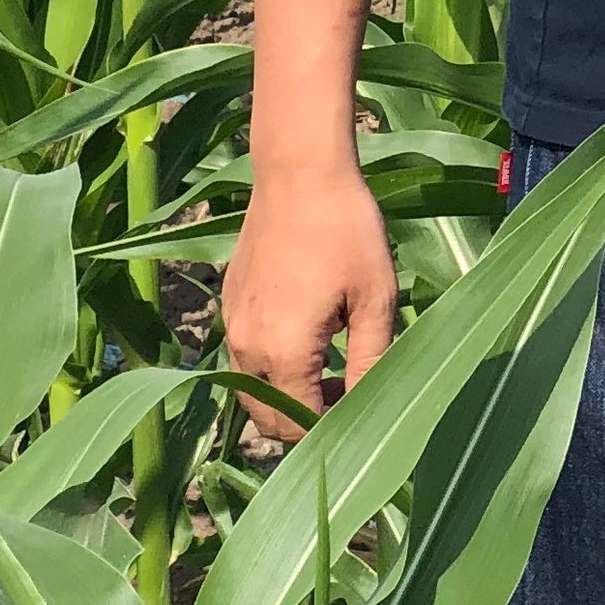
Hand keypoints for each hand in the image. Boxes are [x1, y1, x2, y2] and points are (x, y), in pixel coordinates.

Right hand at [220, 166, 399, 438]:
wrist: (299, 175)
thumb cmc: (347, 231)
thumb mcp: (376, 298)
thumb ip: (371, 359)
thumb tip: (374, 405)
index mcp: (282, 353)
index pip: (296, 424)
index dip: (330, 430)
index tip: (362, 413)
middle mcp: (245, 348)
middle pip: (266, 416)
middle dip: (304, 418)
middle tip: (348, 396)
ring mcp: (231, 325)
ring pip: (252, 388)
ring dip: (286, 393)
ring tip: (333, 369)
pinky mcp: (228, 304)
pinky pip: (244, 355)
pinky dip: (271, 364)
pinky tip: (310, 336)